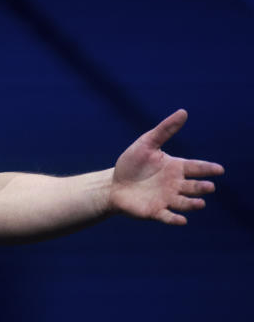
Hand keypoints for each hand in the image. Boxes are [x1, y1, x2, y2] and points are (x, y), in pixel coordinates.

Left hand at [110, 109, 223, 224]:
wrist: (114, 184)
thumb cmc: (132, 163)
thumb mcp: (147, 143)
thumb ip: (165, 130)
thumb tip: (183, 112)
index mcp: (176, 168)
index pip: (196, 168)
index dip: (208, 169)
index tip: (219, 170)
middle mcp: (175, 185)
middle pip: (193, 186)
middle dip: (201, 187)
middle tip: (208, 186)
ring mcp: (167, 199)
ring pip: (184, 203)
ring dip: (193, 204)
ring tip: (200, 202)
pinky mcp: (156, 211)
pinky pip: (168, 217)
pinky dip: (175, 219)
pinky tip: (182, 220)